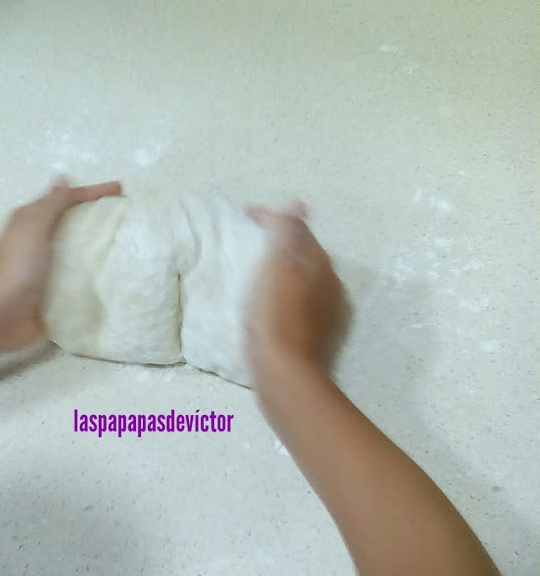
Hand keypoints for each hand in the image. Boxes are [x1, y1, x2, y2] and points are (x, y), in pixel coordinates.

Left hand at [0, 176, 120, 350]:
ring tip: (132, 246)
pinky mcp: (60, 295)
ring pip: (84, 253)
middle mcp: (45, 244)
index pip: (69, 201)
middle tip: (132, 218)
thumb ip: (50, 204)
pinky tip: (120, 277)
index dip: (94, 193)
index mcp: (36, 223)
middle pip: (78, 225)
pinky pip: (85, 282)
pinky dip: (101, 277)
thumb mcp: (31, 227)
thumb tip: (63, 177)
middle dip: (103, 219)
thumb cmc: (14, 268)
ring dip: (105, 248)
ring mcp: (53, 271)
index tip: (121, 190)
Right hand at [245, 202, 342, 377]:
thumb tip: (298, 204)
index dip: (272, 220)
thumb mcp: (278, 268)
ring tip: (258, 268)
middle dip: (281, 243)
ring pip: (303, 277)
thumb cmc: (275, 315)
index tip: (246, 214)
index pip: (297, 231)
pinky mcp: (316, 332)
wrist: (283, 371)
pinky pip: (299, 299)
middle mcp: (330, 284)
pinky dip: (285, 291)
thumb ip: (288, 234)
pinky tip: (270, 300)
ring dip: (284, 268)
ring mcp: (326, 310)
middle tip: (252, 239)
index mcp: (320, 265)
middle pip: (303, 253)